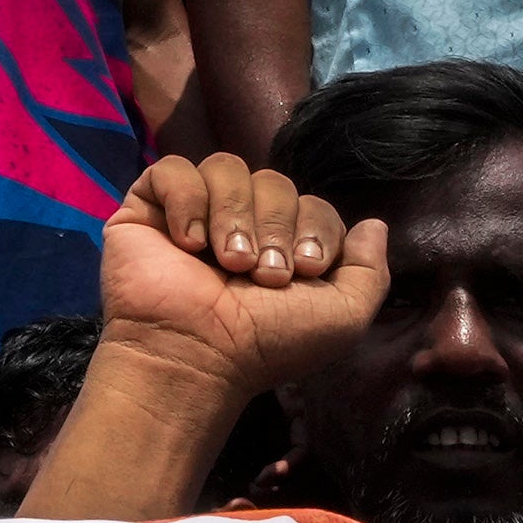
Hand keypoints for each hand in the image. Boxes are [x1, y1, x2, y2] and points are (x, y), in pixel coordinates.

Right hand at [95, 153, 393, 406]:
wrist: (196, 355)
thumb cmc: (267, 344)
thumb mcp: (342, 317)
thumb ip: (370, 271)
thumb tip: (374, 224)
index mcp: (282, 247)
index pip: (312, 203)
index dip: (314, 227)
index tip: (304, 270)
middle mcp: (240, 225)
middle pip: (272, 181)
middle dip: (274, 225)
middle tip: (261, 274)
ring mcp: (193, 214)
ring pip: (226, 167)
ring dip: (233, 214)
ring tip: (226, 261)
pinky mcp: (147, 209)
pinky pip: (173, 170)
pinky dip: (187, 200)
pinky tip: (188, 243)